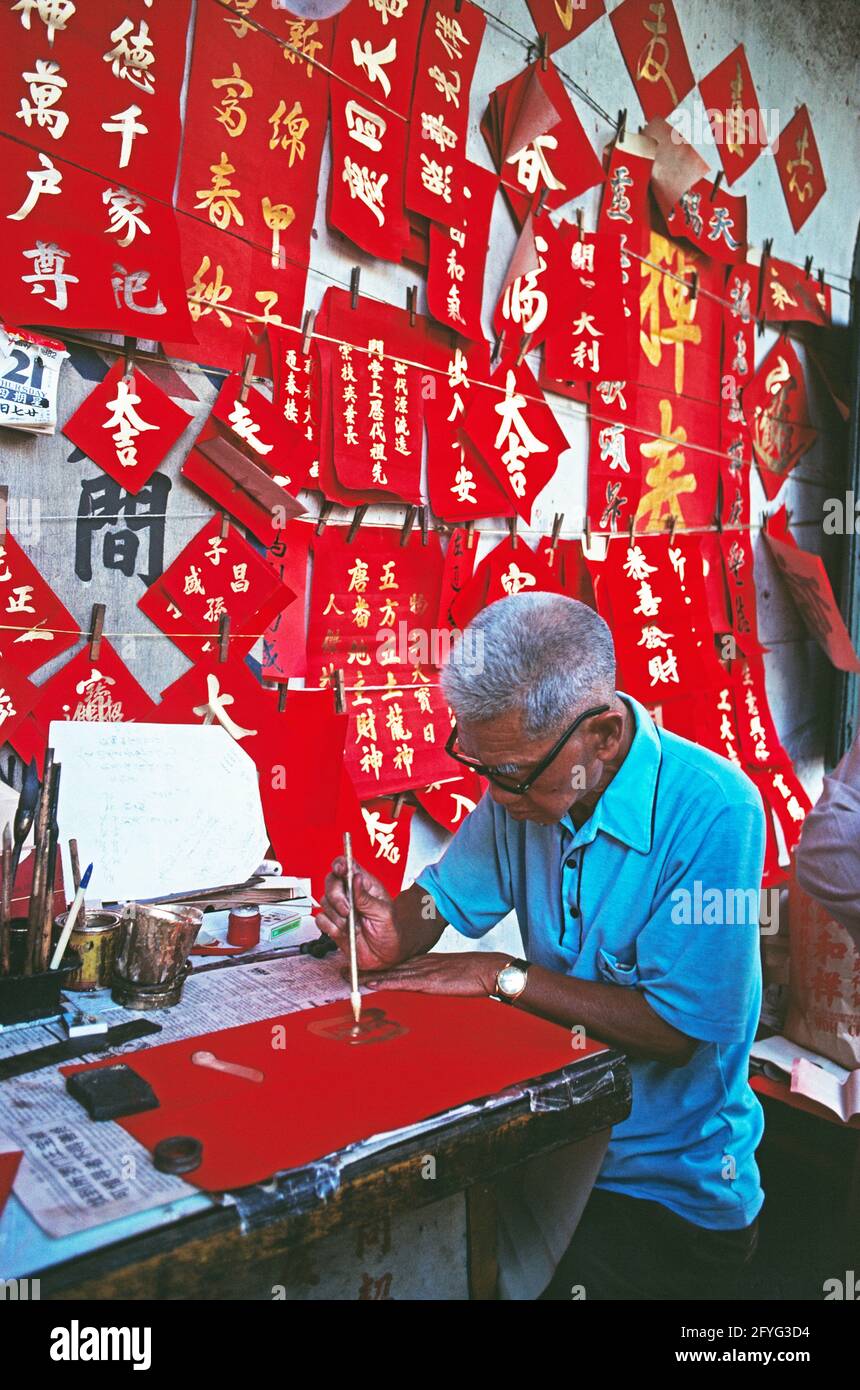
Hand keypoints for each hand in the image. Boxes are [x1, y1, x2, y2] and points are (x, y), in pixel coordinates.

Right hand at [316, 857, 403, 971]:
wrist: (384, 958)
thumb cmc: (390, 933)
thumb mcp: (384, 914)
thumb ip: (367, 898)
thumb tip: (356, 879)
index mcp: (366, 886)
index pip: (349, 866)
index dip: (341, 864)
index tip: (340, 869)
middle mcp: (350, 894)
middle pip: (331, 881)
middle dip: (336, 896)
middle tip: (348, 910)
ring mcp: (340, 909)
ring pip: (324, 901)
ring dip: (337, 916)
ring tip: (353, 926)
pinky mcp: (332, 924)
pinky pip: (320, 919)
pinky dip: (330, 927)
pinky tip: (343, 932)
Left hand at [359, 951, 507, 997]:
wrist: (490, 969)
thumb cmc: (477, 973)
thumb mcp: (452, 974)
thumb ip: (437, 977)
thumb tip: (428, 984)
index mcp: (426, 962)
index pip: (395, 963)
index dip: (374, 965)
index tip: (357, 965)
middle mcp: (421, 964)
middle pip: (387, 966)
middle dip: (363, 968)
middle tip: (340, 968)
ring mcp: (424, 971)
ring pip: (390, 972)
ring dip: (367, 974)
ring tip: (345, 974)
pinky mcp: (430, 980)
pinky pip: (403, 982)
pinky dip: (386, 982)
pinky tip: (371, 983)